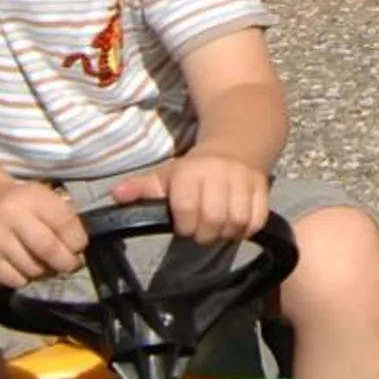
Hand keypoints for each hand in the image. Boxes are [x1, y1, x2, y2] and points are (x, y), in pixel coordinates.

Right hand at [0, 174, 88, 286]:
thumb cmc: (20, 204)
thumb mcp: (42, 199)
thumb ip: (63, 218)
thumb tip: (80, 251)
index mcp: (32, 197)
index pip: (64, 222)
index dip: (78, 240)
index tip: (80, 247)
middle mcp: (11, 215)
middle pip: (48, 249)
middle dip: (66, 262)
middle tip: (71, 265)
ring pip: (32, 268)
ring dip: (46, 272)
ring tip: (46, 264)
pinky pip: (15, 280)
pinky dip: (26, 279)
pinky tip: (25, 268)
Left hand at [119, 146, 270, 245]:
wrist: (237, 144)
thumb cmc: (196, 168)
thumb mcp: (166, 174)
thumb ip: (142, 188)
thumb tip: (115, 195)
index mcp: (190, 172)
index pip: (187, 209)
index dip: (184, 226)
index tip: (183, 225)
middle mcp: (218, 174)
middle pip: (213, 219)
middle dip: (205, 234)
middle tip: (201, 231)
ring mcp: (243, 180)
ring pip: (237, 222)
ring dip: (226, 233)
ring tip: (218, 228)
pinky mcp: (263, 188)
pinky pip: (258, 220)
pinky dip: (246, 229)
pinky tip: (236, 225)